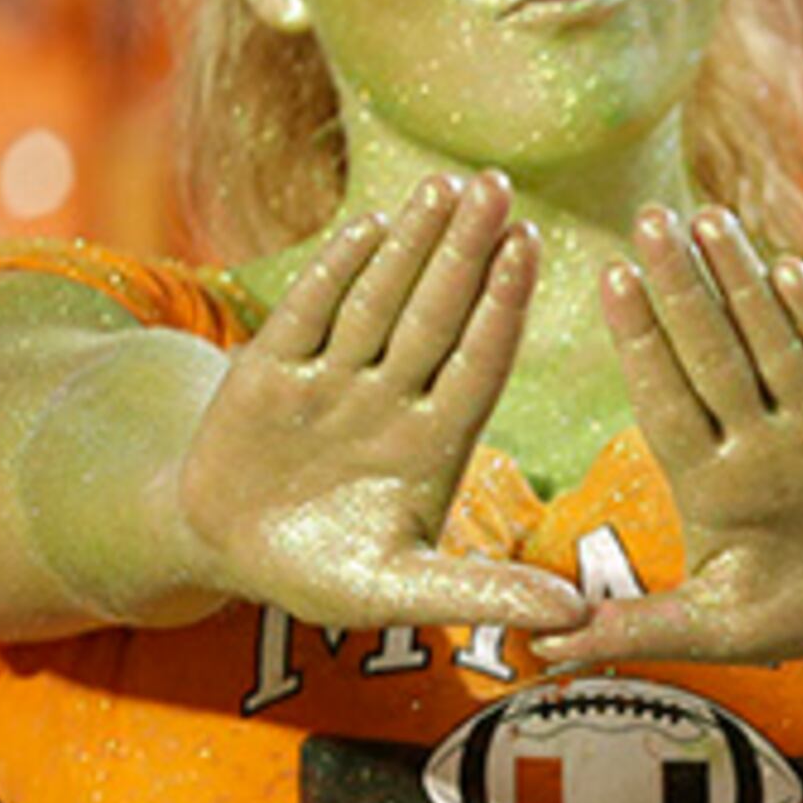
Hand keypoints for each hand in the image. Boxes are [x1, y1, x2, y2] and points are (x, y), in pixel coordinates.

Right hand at [174, 172, 587, 637]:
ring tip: (449, 185)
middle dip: (465, 252)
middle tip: (500, 186)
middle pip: (435, 314)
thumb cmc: (322, 576)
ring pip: (379, 300)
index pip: (478, 362)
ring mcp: (332, 379)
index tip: (529, 250)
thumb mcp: (403, 592)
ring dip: (412, 243)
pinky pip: (308, 313)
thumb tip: (577, 617)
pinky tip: (371, 226)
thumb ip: (484, 594)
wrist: (224, 552)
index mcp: (434, 443)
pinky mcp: (269, 372)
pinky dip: (335, 272)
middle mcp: (390, 399)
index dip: (501, 306)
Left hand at [536, 206, 802, 670]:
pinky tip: (790, 272)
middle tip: (646, 222)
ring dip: (743, 284)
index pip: (666, 400)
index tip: (608, 282)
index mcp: (710, 481)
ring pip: (774, 345)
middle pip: (714, 355)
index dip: (641, 343)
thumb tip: (534, 646)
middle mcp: (759, 443)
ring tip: (709, 221)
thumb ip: (634, 629)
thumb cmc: (802, 608)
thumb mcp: (717, 628)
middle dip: (681, 289)